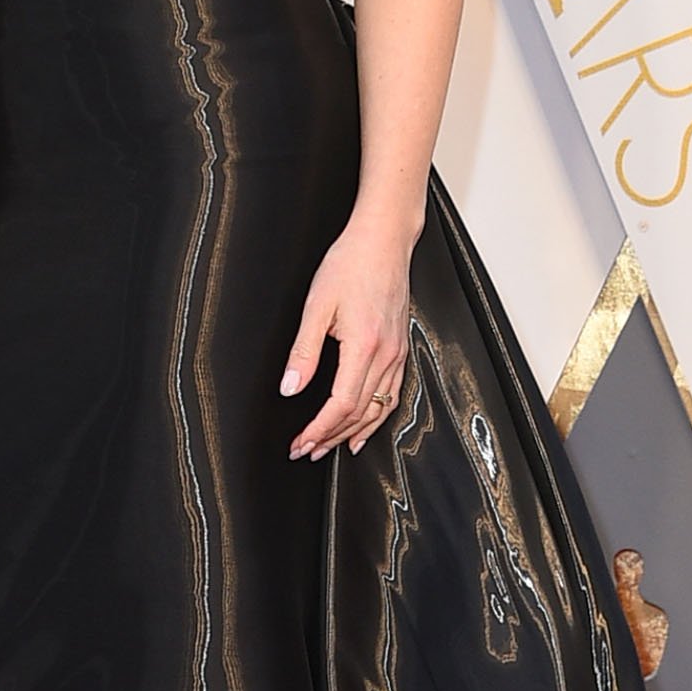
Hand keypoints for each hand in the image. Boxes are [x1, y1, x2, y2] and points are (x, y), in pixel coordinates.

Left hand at [281, 215, 412, 457]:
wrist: (383, 240)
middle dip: (330, 437)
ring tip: (331, 447)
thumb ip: (304, 352)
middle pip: (359, 412)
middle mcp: (386, 355)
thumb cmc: (351, 264)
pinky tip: (366, 424)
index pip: (340, 405)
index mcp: (364, 347)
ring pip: (379, 408)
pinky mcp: (400, 347)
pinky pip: (392, 393)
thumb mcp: (317, 306)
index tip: (301, 442)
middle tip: (307, 450)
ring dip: (354, 431)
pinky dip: (377, 416)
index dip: (318, 430)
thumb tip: (290, 388)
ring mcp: (397, 353)